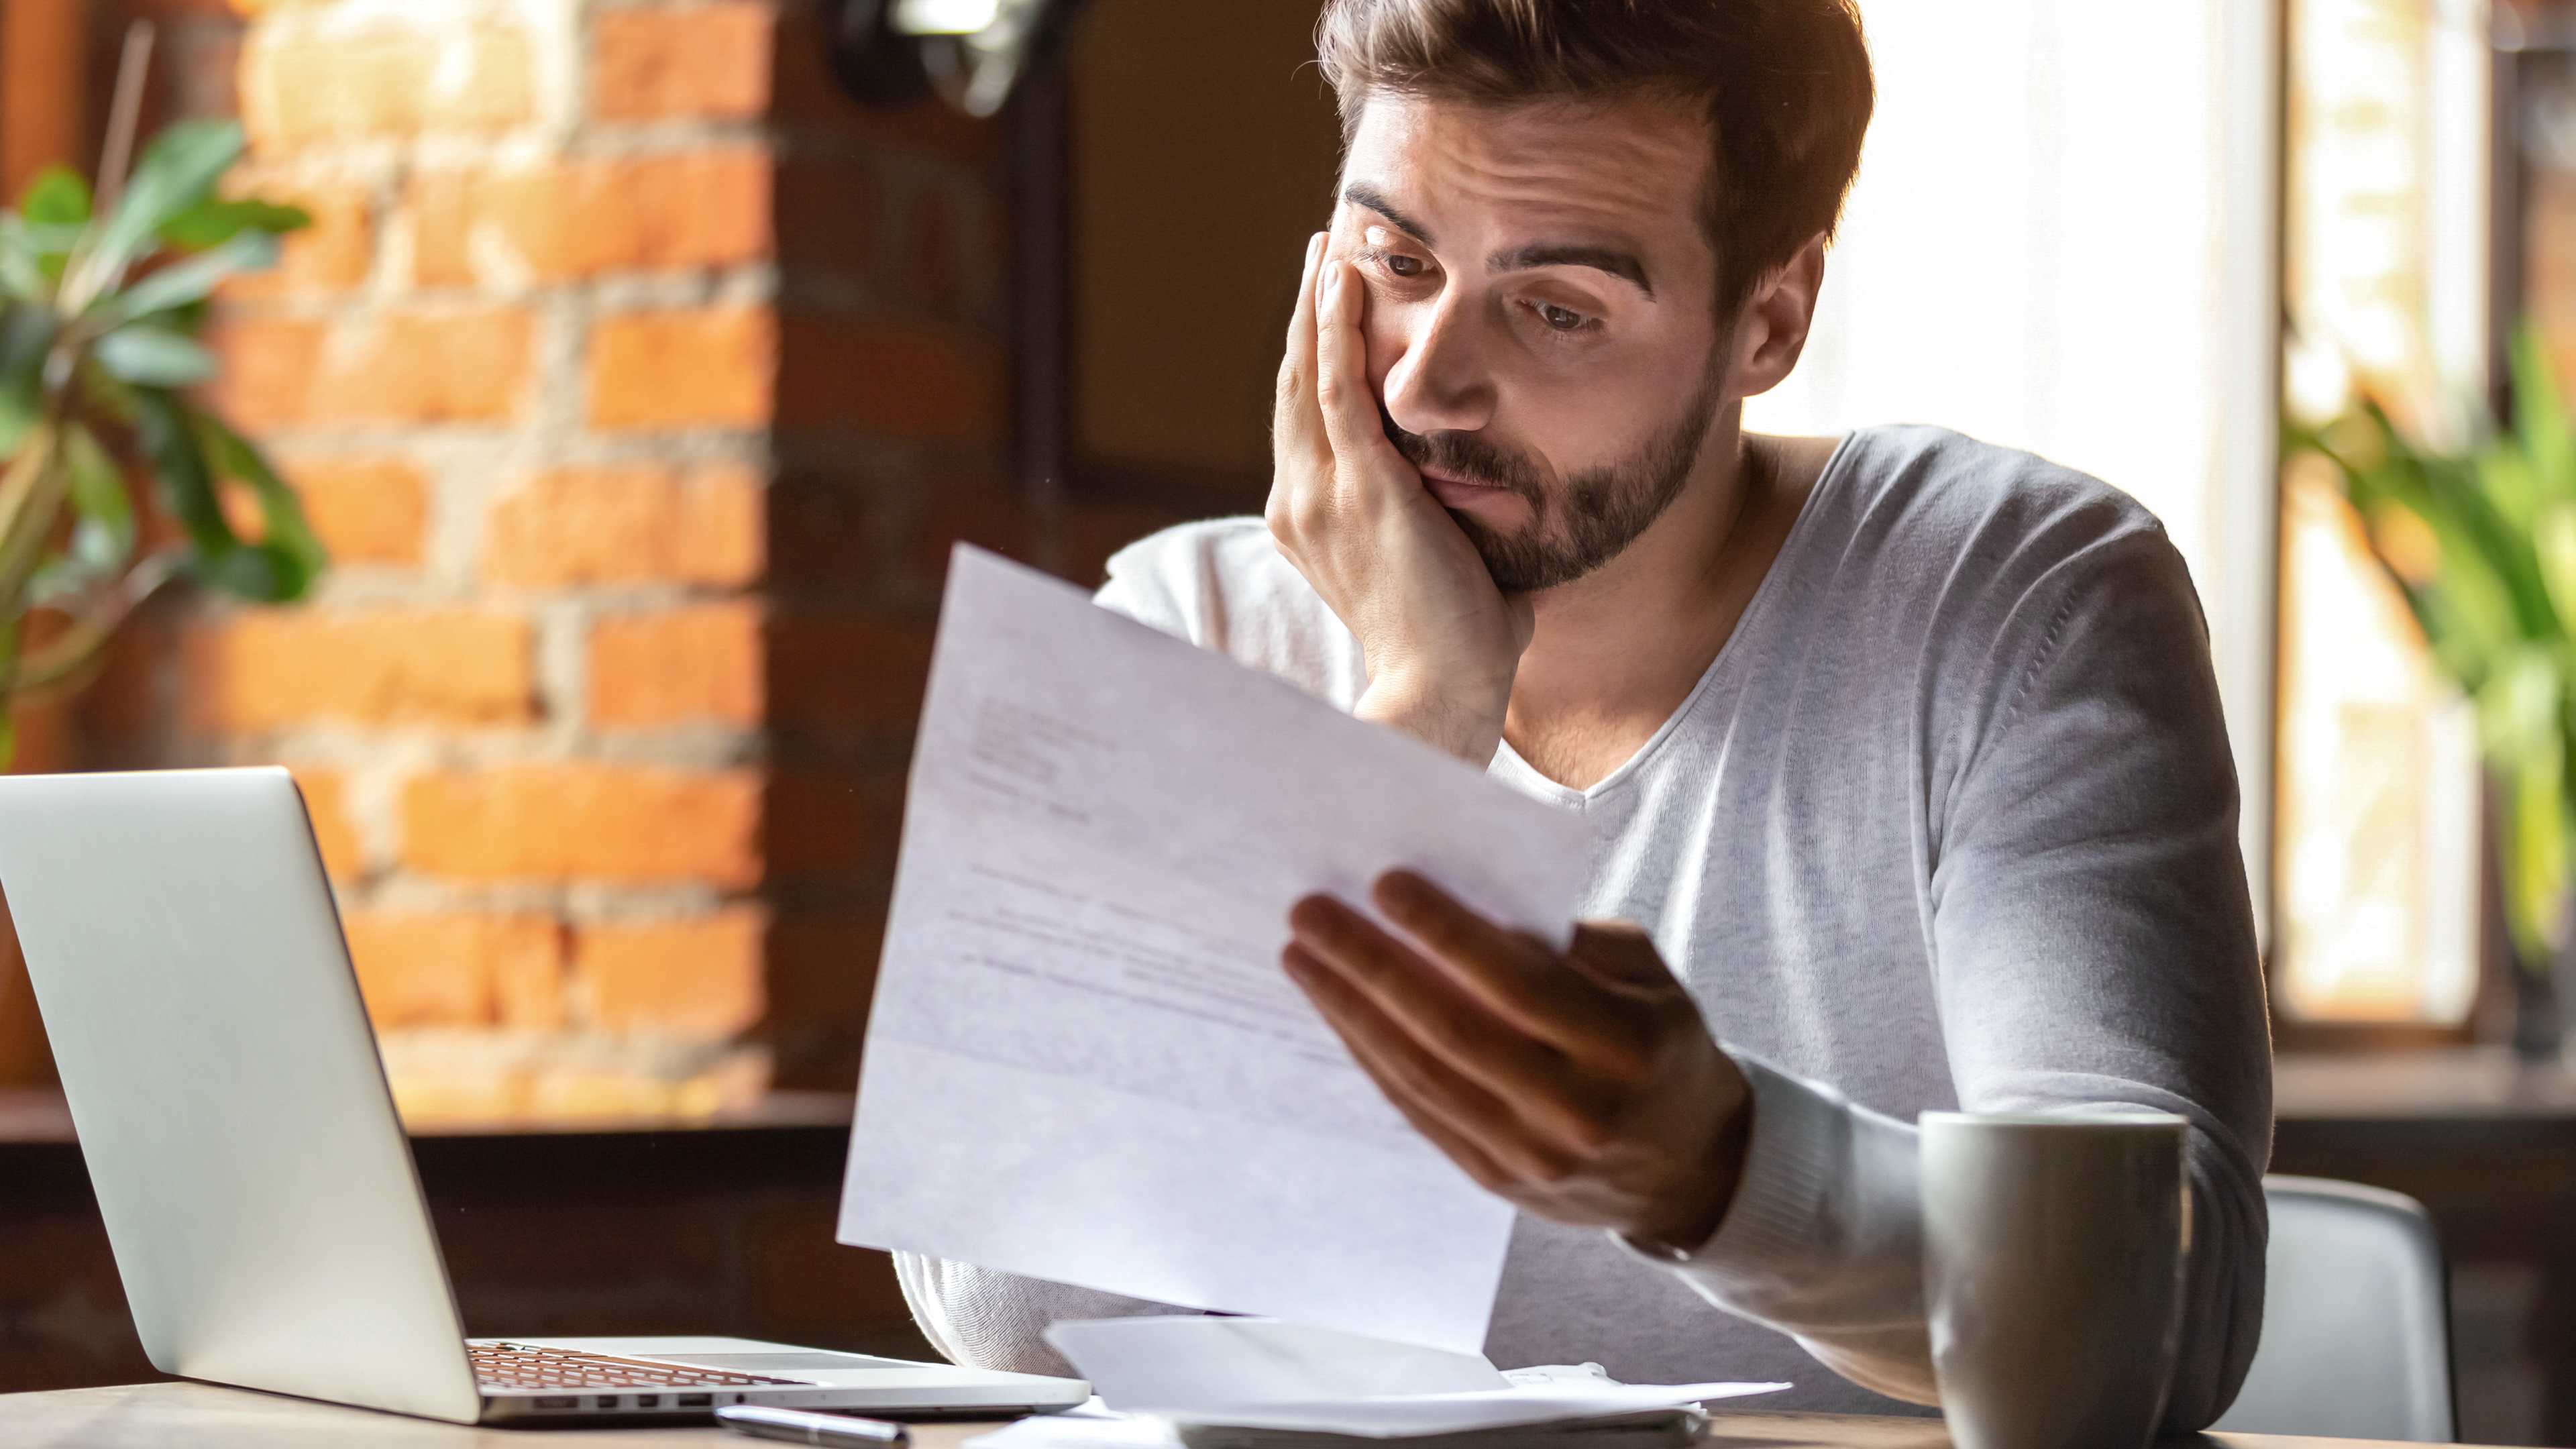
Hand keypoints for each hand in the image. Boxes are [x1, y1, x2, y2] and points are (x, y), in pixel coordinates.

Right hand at [1267, 232, 1533, 765]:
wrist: (1442, 693)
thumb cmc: (1456, 646)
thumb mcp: (1442, 565)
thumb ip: (1453, 524)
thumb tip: (1500, 498)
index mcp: (1310, 522)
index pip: (1306, 422)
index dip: (1312, 358)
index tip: (1327, 308)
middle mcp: (1300, 501)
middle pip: (1294, 385)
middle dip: (1307, 314)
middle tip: (1321, 251)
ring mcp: (1322, 493)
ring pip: (1308, 374)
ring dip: (1317, 304)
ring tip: (1327, 246)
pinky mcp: (1360, 487)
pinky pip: (1338, 388)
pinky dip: (1336, 329)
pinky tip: (1342, 280)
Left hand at [1282, 870, 1751, 1253]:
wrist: (1690, 1166)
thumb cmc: (1659, 1043)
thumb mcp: (1649, 977)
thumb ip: (1574, 942)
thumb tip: (1471, 907)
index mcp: (1627, 1047)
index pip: (1520, 984)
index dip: (1447, 933)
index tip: (1385, 883)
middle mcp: (1578, 1109)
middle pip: (1453, 1030)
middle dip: (1371, 967)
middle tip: (1310, 914)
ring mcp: (1533, 1156)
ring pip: (1422, 1076)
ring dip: (1351, 1012)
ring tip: (1303, 957)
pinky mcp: (1496, 1180)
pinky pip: (1419, 1112)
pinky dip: (1370, 1058)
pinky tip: (1337, 1013)